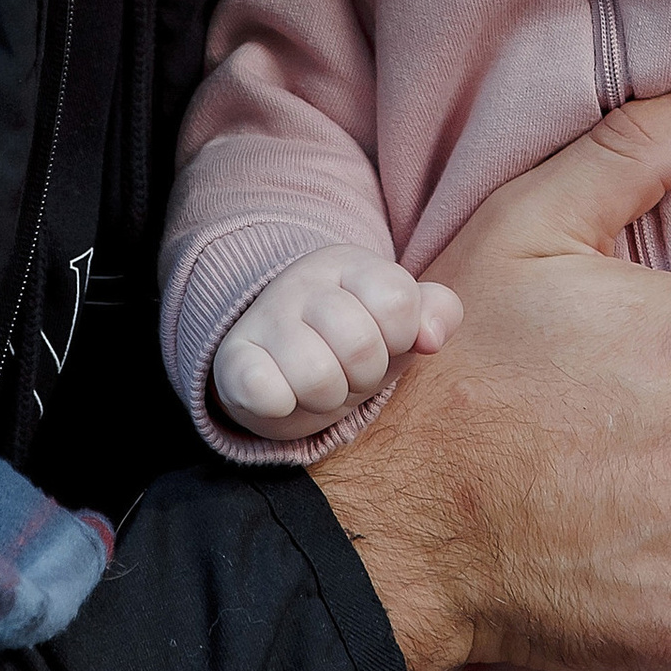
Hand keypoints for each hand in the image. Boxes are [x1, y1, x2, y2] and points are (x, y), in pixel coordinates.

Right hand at [211, 243, 461, 440]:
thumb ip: (437, 314)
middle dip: (366, 375)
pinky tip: (283, 395)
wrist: (278, 358)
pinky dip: (281, 406)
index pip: (397, 301)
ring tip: (321, 385)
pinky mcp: (233, 359)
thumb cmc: (354, 339)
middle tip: (351, 371)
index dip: (400, 337)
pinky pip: (263, 392)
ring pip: (317, 377)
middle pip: (361, 345)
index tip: (386, 342)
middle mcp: (304, 282)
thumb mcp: (401, 323)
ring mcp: (265, 318)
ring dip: (328, 397)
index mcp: (351, 264)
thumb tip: (431, 338)